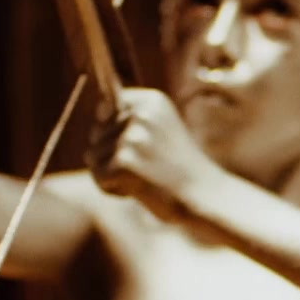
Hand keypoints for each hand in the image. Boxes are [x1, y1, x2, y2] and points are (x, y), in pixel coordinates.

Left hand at [86, 87, 220, 223]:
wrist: (205, 198)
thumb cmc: (179, 169)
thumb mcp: (160, 130)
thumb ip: (131, 118)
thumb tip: (97, 108)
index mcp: (151, 101)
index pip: (106, 107)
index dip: (115, 132)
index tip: (143, 147)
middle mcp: (141, 114)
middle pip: (96, 133)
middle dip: (113, 155)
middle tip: (148, 167)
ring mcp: (132, 137)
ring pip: (93, 156)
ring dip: (112, 174)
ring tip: (145, 178)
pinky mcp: (124, 161)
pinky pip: (98, 176)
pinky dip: (113, 189)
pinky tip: (140, 190)